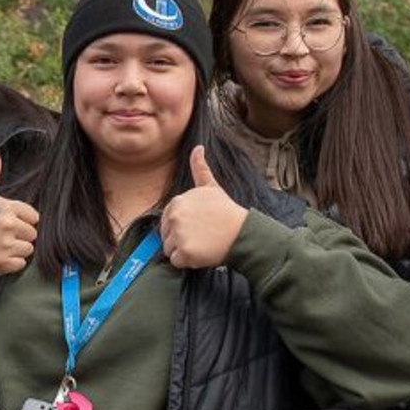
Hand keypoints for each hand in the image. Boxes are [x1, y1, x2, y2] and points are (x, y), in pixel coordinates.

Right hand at [0, 149, 40, 275]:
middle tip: (0, 234)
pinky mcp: (2, 263)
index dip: (22, 219)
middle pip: (32, 233)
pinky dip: (11, 263)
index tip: (6, 221)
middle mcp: (9, 226)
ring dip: (16, 249)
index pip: (33, 216)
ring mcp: (6, 245)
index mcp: (7, 208)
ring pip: (28, 249)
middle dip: (20, 235)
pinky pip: (20, 264)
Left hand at [158, 146, 247, 269]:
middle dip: (181, 239)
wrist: (242, 233)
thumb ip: (199, 168)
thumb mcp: (212, 187)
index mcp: (177, 201)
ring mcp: (178, 234)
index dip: (181, 226)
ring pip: (170, 250)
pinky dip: (188, 262)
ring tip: (203, 244)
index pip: (167, 221)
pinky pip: (177, 262)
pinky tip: (202, 254)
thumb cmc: (227, 212)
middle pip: (166, 236)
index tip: (198, 226)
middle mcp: (174, 216)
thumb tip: (198, 147)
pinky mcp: (184, 252)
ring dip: (184, 251)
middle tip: (202, 236)